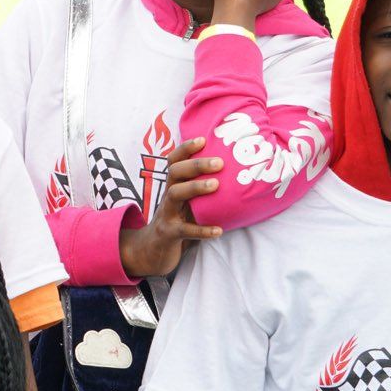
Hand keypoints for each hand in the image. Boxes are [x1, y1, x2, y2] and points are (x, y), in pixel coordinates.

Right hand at [118, 137, 223, 278]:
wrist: (153, 250)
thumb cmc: (177, 221)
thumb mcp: (186, 203)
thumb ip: (201, 190)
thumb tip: (236, 176)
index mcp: (173, 185)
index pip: (174, 161)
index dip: (186, 148)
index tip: (203, 139)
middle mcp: (167, 196)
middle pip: (175, 172)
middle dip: (196, 165)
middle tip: (220, 163)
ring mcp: (166, 214)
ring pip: (175, 194)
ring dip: (195, 187)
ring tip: (216, 185)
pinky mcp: (169, 233)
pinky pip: (184, 230)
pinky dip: (202, 230)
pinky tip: (218, 230)